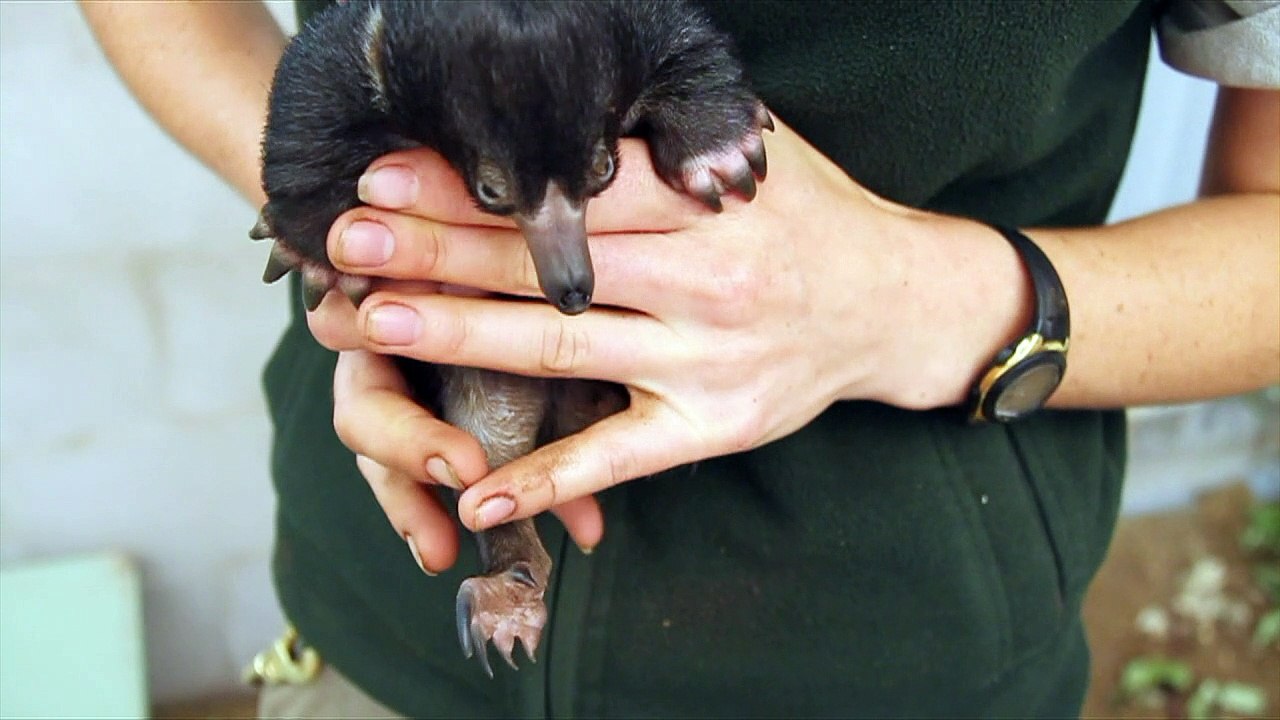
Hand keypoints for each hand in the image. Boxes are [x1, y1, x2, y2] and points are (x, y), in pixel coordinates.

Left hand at [316, 119, 1029, 534]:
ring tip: (370, 324)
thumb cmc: (815, 217)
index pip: (572, 188)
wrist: (897, 305)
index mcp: (706, 205)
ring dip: (460, 338)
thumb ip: (671, 131)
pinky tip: (477, 495)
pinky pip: (619, 459)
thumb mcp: (758, 151)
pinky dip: (548, 480)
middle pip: (551, 264)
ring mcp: (704, 364)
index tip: (389, 171)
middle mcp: (705, 282)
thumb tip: (573, 92)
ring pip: (564, 352)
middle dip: (437, 251)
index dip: (475, 182)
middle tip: (346, 242)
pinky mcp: (712, 429)